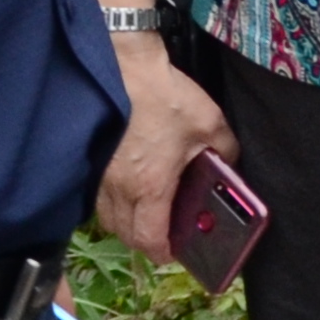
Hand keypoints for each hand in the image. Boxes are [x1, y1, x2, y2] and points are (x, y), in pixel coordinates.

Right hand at [97, 27, 234, 265]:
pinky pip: (98, 198)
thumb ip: (225, 151)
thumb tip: (230, 166)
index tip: (175, 251)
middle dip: (145, 240)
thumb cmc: (166, 98)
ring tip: (148, 211)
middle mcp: (119, 190)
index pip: (149, 238)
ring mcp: (99, 178)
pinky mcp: (89, 164)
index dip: (163, 252)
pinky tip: (129, 189)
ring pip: (108, 218)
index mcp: (150, 187)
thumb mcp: (209, 124)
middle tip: (165, 232)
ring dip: (127, 223)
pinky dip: (113, 203)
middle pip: (126, 234)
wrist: (124, 68)